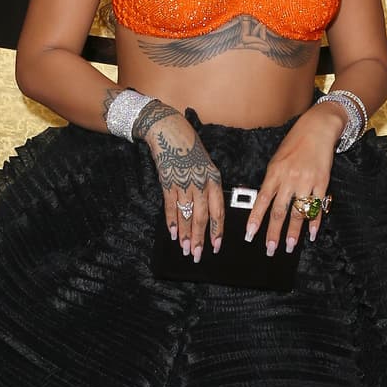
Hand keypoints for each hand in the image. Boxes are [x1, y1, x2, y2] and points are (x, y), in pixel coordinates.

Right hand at [133, 100, 223, 262]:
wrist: (170, 131)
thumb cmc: (190, 149)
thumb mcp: (206, 165)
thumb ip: (208, 187)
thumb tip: (208, 211)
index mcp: (213, 179)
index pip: (218, 210)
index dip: (217, 230)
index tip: (216, 246)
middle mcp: (201, 183)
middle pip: (202, 217)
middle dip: (200, 239)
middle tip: (197, 255)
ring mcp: (184, 183)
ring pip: (187, 215)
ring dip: (185, 234)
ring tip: (185, 249)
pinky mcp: (168, 182)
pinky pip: (170, 206)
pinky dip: (171, 221)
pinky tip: (173, 233)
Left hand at [245, 105, 342, 254]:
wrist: (317, 128)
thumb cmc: (294, 144)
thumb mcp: (276, 160)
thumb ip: (271, 181)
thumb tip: (264, 203)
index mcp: (274, 173)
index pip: (262, 200)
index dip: (255, 219)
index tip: (250, 235)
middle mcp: (289, 179)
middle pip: (280, 211)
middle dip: (274, 233)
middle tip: (270, 249)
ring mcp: (307, 181)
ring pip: (299, 212)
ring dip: (294, 232)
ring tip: (289, 246)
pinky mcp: (322, 182)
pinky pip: (318, 206)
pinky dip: (315, 221)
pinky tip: (312, 233)